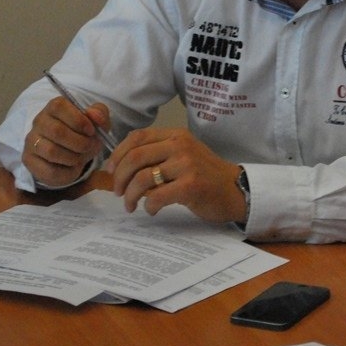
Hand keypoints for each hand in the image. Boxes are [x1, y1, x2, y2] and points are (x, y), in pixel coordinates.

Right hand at [22, 97, 109, 187]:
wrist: (72, 153)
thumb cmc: (84, 133)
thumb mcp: (96, 121)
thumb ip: (99, 114)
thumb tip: (94, 114)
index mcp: (54, 107)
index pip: (59, 107)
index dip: (79, 120)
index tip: (91, 131)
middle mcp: (39, 122)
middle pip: (57, 131)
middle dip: (81, 142)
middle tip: (91, 147)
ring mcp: (32, 141)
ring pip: (52, 151)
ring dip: (75, 157)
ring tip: (83, 156)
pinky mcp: (30, 160)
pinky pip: (50, 170)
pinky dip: (68, 172)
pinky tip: (74, 167)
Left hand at [104, 127, 246, 223]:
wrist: (235, 189)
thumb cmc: (205, 175)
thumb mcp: (183, 155)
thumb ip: (158, 154)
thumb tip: (121, 166)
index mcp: (176, 135)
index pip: (137, 137)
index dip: (118, 154)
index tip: (110, 170)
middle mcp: (180, 146)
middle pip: (135, 157)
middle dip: (119, 176)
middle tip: (117, 191)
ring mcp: (186, 165)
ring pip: (142, 178)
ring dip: (130, 195)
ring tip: (130, 205)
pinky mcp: (190, 186)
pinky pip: (156, 196)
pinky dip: (148, 206)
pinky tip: (151, 210)